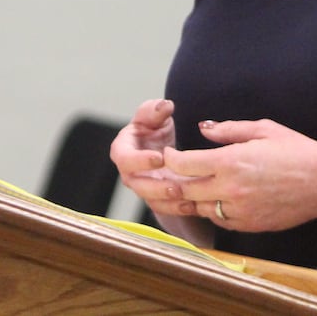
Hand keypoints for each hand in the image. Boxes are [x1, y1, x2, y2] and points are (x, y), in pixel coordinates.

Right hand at [109, 99, 192, 219]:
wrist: (164, 150)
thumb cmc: (155, 130)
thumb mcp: (155, 116)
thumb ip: (155, 110)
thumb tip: (164, 106)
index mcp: (123, 150)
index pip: (125, 158)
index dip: (140, 160)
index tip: (160, 157)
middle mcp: (130, 173)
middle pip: (138, 185)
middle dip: (157, 187)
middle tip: (176, 186)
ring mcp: (143, 189)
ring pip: (152, 201)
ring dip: (169, 202)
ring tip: (187, 198)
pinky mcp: (157, 201)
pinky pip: (165, 210)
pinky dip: (178, 209)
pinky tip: (193, 205)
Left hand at [163, 118, 316, 232]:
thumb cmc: (295, 150)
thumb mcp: (262, 129)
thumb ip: (227, 130)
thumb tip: (202, 128)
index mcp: (230, 161)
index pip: (184, 165)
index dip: (170, 159)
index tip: (169, 155)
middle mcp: (230, 189)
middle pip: (185, 190)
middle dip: (174, 181)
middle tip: (172, 173)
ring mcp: (239, 211)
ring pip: (200, 209)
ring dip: (192, 198)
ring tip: (192, 186)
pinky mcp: (249, 225)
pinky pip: (220, 221)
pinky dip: (213, 211)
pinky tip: (216, 199)